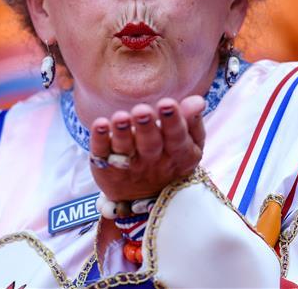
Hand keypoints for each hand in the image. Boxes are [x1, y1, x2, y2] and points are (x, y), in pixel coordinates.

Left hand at [89, 96, 205, 201]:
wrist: (143, 197)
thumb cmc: (170, 158)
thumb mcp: (188, 144)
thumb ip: (192, 121)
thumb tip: (198, 100)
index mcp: (177, 154)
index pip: (177, 137)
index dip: (173, 121)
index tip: (167, 103)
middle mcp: (152, 161)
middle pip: (150, 145)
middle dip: (146, 127)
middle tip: (141, 110)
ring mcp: (128, 165)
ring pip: (124, 149)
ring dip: (122, 133)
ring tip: (120, 117)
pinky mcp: (105, 167)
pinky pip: (101, 154)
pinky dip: (99, 139)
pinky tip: (99, 124)